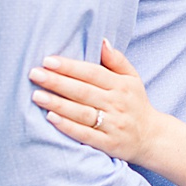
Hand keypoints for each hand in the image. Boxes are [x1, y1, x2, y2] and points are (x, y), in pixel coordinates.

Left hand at [31, 39, 165, 165]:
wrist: (151, 137)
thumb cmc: (135, 103)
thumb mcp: (132, 79)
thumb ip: (117, 60)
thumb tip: (102, 41)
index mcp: (121, 85)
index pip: (93, 73)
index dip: (70, 67)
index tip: (48, 60)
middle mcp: (117, 104)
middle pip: (84, 91)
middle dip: (58, 82)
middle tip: (35, 74)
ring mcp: (113, 124)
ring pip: (82, 112)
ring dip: (58, 104)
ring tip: (36, 95)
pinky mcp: (108, 143)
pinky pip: (85, 134)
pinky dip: (68, 127)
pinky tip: (51, 119)